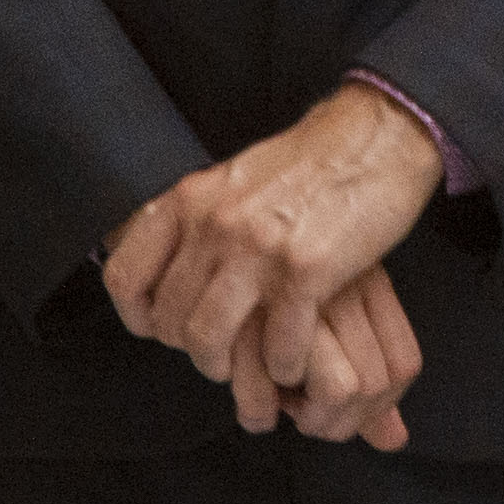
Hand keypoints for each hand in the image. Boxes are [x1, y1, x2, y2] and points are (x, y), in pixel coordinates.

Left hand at [104, 85, 442, 442]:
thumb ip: (201, 220)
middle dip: (195, 349)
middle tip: (224, 354)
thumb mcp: (236, 178)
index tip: (159, 330)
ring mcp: (258, 249)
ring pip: (208, 339)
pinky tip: (296, 357)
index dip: (138, 317)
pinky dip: (284, 364)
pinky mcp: (305, 271)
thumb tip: (175, 265)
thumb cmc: (314, 161)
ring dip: (231, 366)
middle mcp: (215, 224)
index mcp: (192, 200)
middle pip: (170, 319)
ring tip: (254, 366)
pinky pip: (276, 345)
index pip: (126, 276)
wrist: (378, 137)